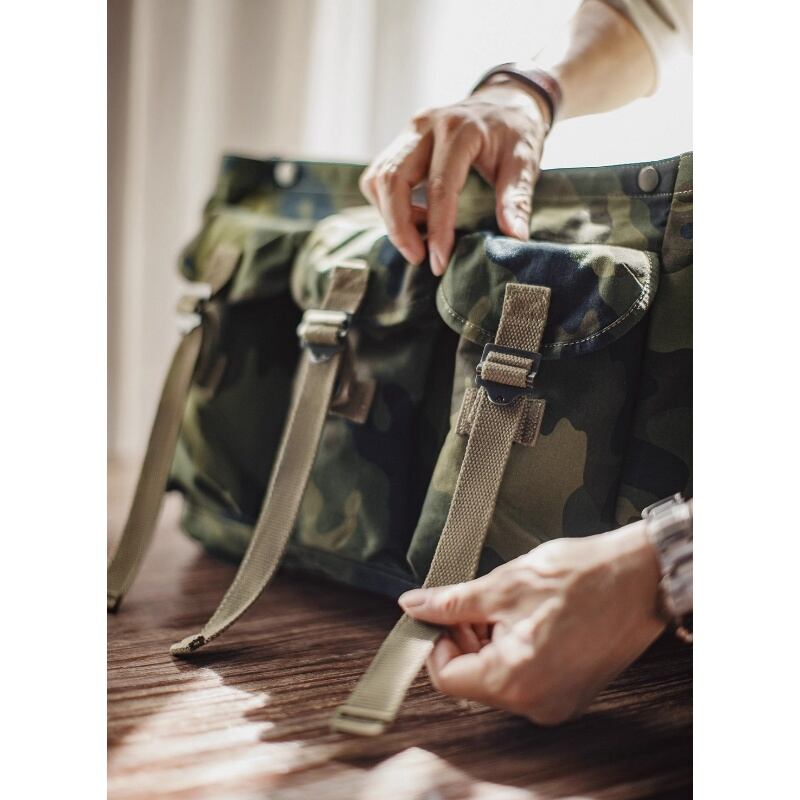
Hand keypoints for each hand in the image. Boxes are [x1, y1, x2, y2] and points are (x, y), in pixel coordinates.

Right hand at [359, 80, 549, 275]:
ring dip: (391, 216)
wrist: (505, 99)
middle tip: (418, 257)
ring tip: (419, 237)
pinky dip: (389, 204)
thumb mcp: (525, 161)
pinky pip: (379, 176)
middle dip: (398, 227)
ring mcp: (408, 131)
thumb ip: (517, 198)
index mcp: (458, 130)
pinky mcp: (400, 141)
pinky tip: (415, 217)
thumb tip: (514, 238)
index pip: (439, 187)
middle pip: (391, 179)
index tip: (438, 262)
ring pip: (378, 178)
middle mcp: (425, 126)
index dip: (437, 229)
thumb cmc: (516, 131)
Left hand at [399, 523, 664, 724]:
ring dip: (490, 643)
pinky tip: (528, 618)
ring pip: (498, 678)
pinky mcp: (571, 692)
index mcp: (515, 681)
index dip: (437, 641)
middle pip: (473, 680)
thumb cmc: (582, 576)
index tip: (445, 614)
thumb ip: (452, 602)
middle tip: (478, 604)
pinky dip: (514, 651)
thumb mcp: (504, 584)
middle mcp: (536, 704)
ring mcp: (557, 702)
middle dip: (466, 639)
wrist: (641, 577)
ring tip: (508, 606)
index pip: (446, 677)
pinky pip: (525, 679)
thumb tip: (413, 607)